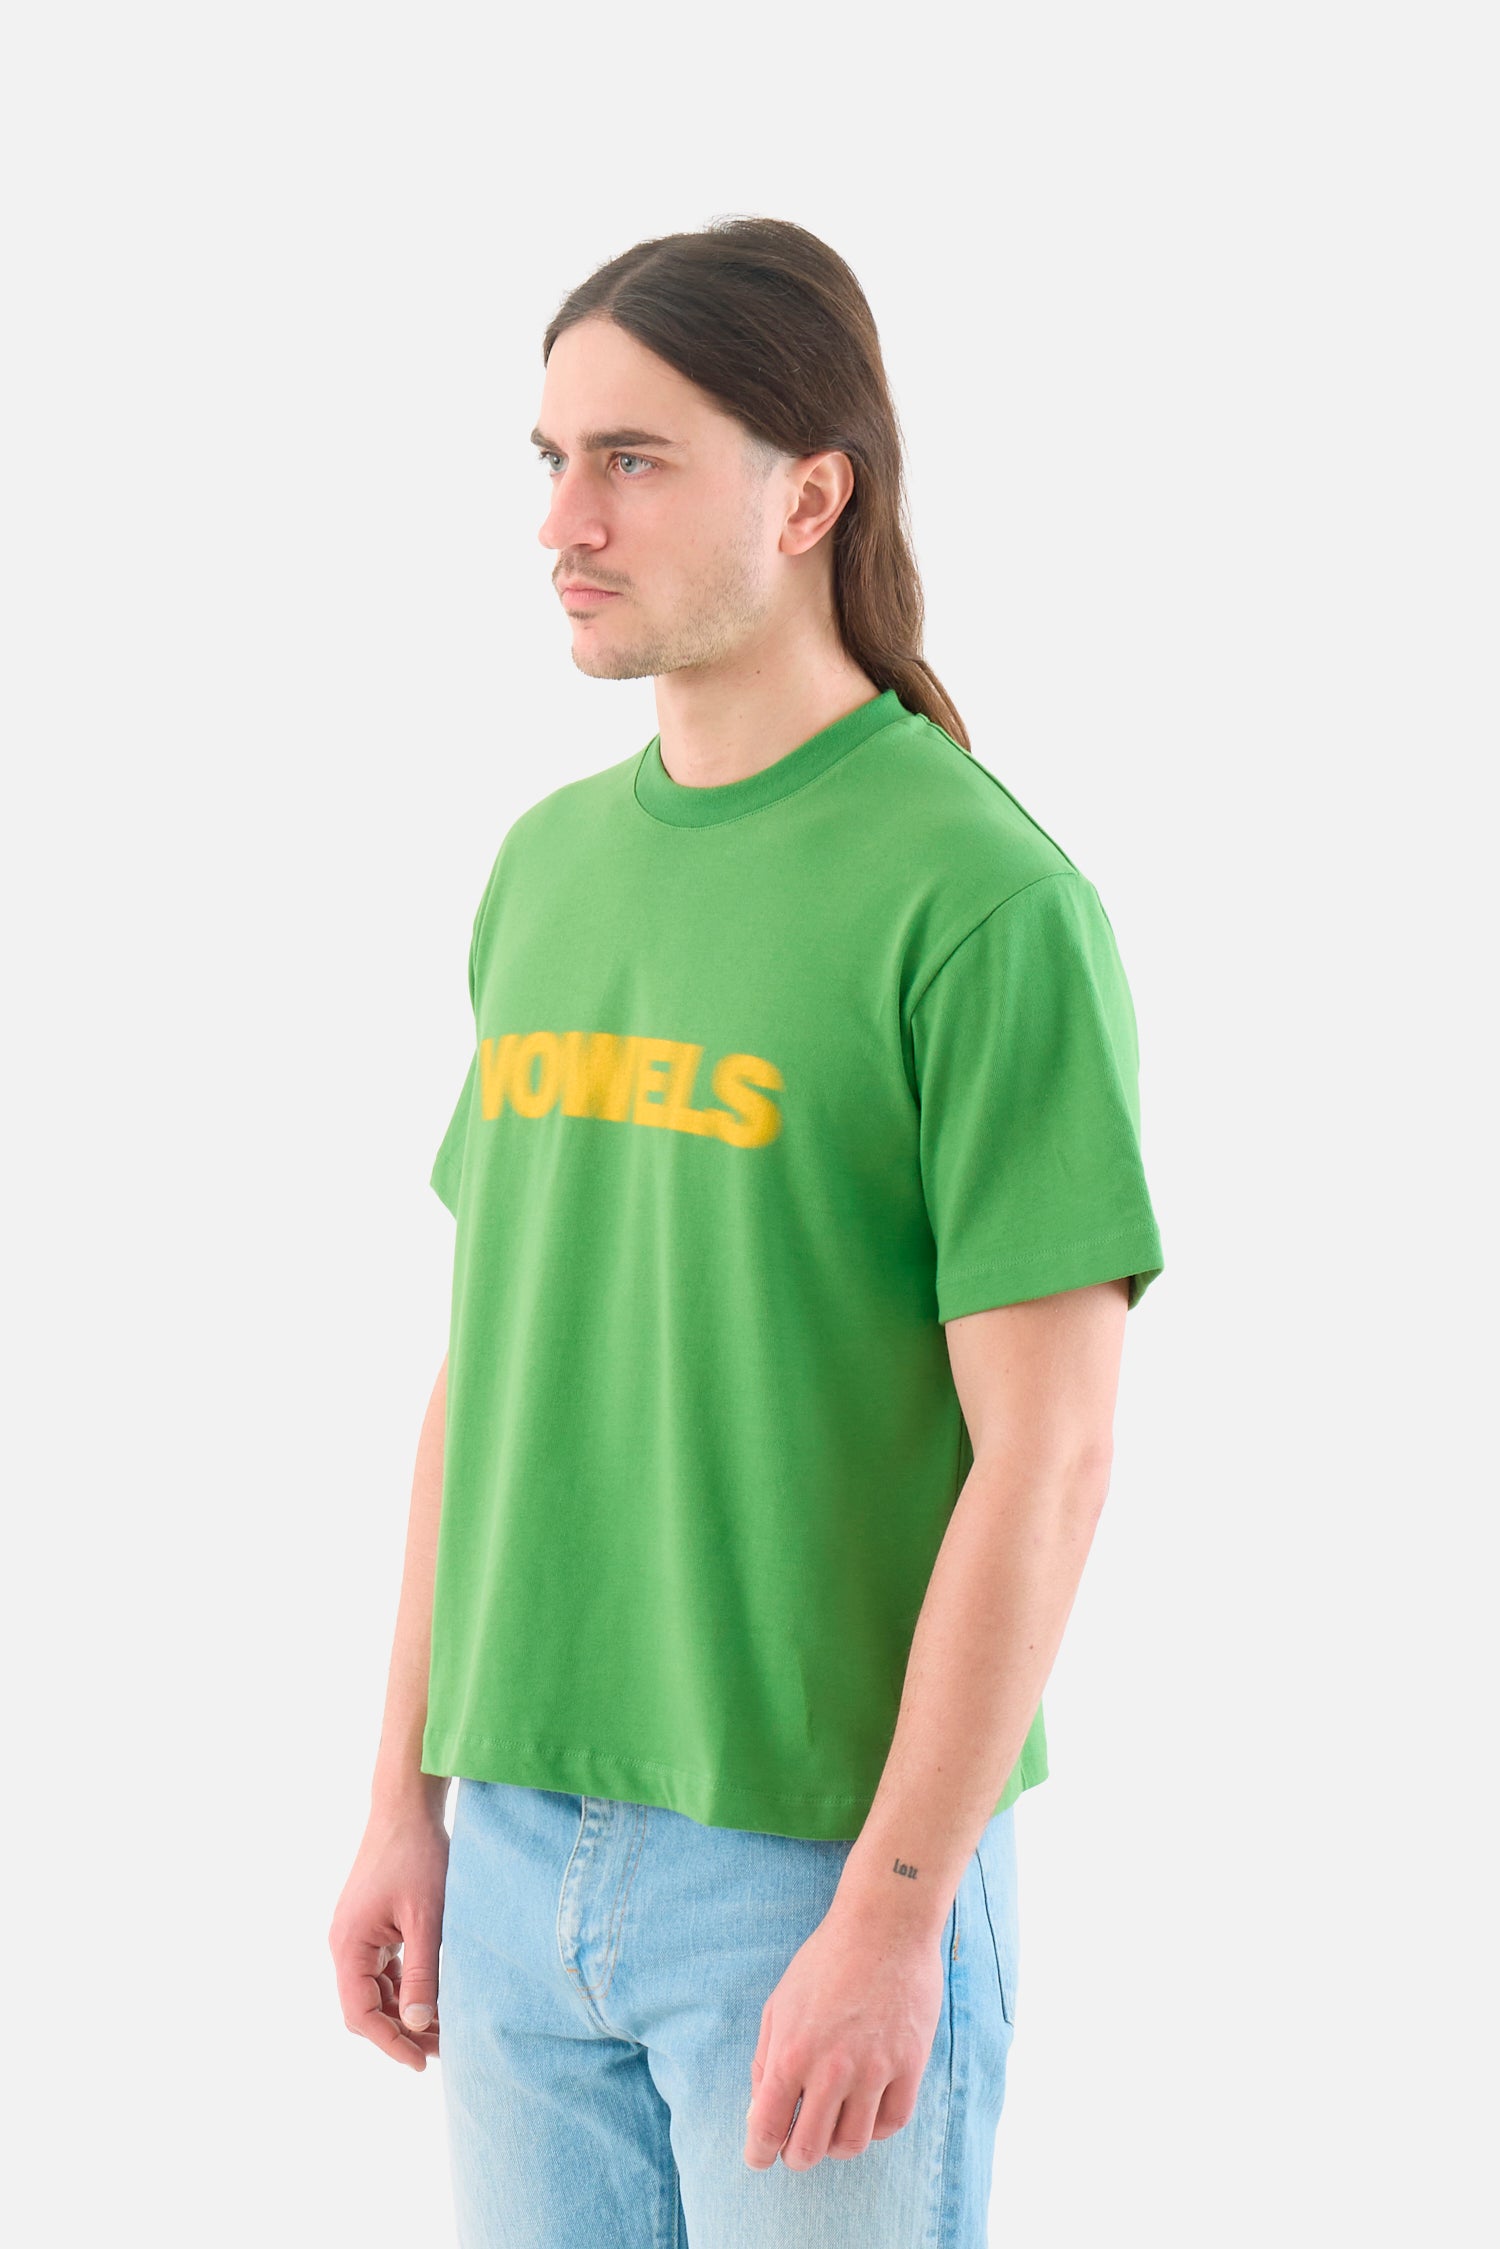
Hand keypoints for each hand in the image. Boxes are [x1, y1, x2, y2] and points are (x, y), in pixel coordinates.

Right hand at [329, 1803, 448, 2071]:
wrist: (407, 1807)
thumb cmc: (418, 1856)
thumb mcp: (427, 1919)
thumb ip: (422, 1974)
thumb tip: (416, 2025)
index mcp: (349, 1945)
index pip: (360, 2014)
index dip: (389, 2043)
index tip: (421, 2063)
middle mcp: (345, 1944)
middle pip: (365, 2007)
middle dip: (399, 2033)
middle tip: (440, 2051)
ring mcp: (356, 1934)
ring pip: (375, 1991)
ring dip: (403, 2012)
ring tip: (443, 2031)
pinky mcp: (371, 1925)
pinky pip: (382, 1970)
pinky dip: (404, 1988)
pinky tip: (433, 1998)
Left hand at [743, 1904, 945, 2169]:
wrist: (884, 1927)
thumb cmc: (825, 1961)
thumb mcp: (780, 2004)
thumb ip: (766, 2060)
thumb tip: (761, 2110)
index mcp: (791, 2052)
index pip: (767, 2127)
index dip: (758, 2152)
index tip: (759, 2157)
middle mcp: (831, 2069)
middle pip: (809, 2149)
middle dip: (795, 2156)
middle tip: (796, 2147)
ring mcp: (874, 2070)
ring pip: (852, 2143)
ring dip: (836, 2144)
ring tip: (832, 2127)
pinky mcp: (910, 2065)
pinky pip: (892, 2123)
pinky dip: (876, 2128)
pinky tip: (866, 2111)